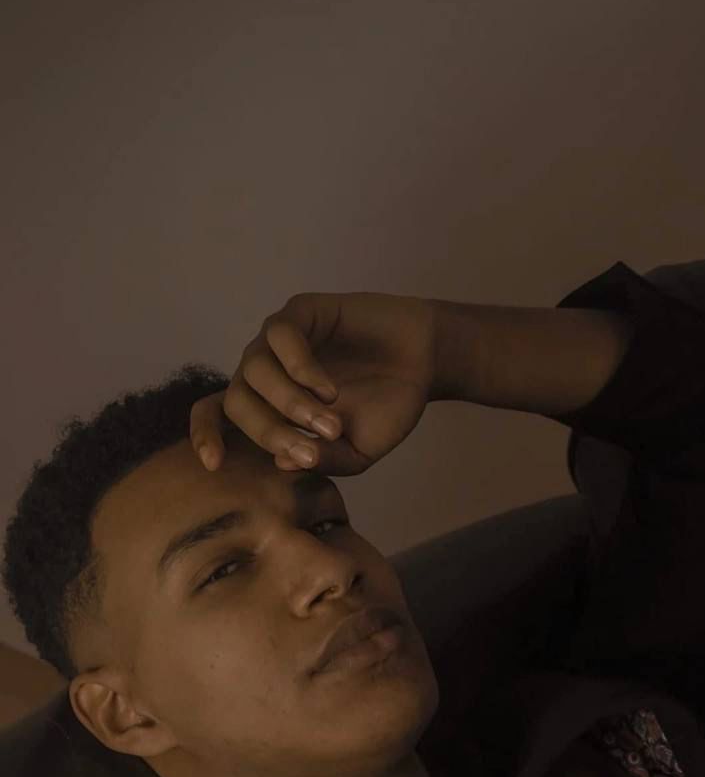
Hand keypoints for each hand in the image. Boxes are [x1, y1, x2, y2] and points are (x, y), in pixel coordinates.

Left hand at [189, 291, 436, 477]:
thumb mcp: (358, 452)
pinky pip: (281, 336)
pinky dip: (299, 368)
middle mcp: (265, 371)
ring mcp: (280, 340)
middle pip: (236, 401)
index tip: (213, 465)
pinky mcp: (301, 311)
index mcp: (268, 405)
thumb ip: (324, 461)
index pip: (217, 415)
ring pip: (254, 370)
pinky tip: (327, 389)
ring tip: (329, 423)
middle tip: (309, 450)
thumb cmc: (387, 407)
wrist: (425, 363)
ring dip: (288, 404)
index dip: (206, 436)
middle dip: (269, 431)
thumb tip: (281, 463)